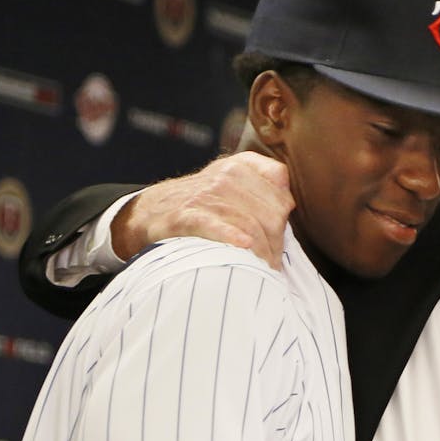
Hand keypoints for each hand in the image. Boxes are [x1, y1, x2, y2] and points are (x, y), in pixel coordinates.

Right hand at [112, 152, 293, 268]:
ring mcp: (206, 195)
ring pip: (249, 225)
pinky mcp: (187, 215)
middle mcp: (227, 176)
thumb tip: (289, 204)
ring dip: (260, 254)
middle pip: (270, 215)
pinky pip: (215, 225)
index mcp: (242, 167)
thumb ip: (264, 182)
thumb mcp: (232, 177)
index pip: (281, 196)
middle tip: (272, 267)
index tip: (279, 246)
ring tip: (263, 273)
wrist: (151, 210)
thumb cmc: (201, 201)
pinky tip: (243, 247)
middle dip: (275, 246)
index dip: (284, 225)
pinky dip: (230, 236)